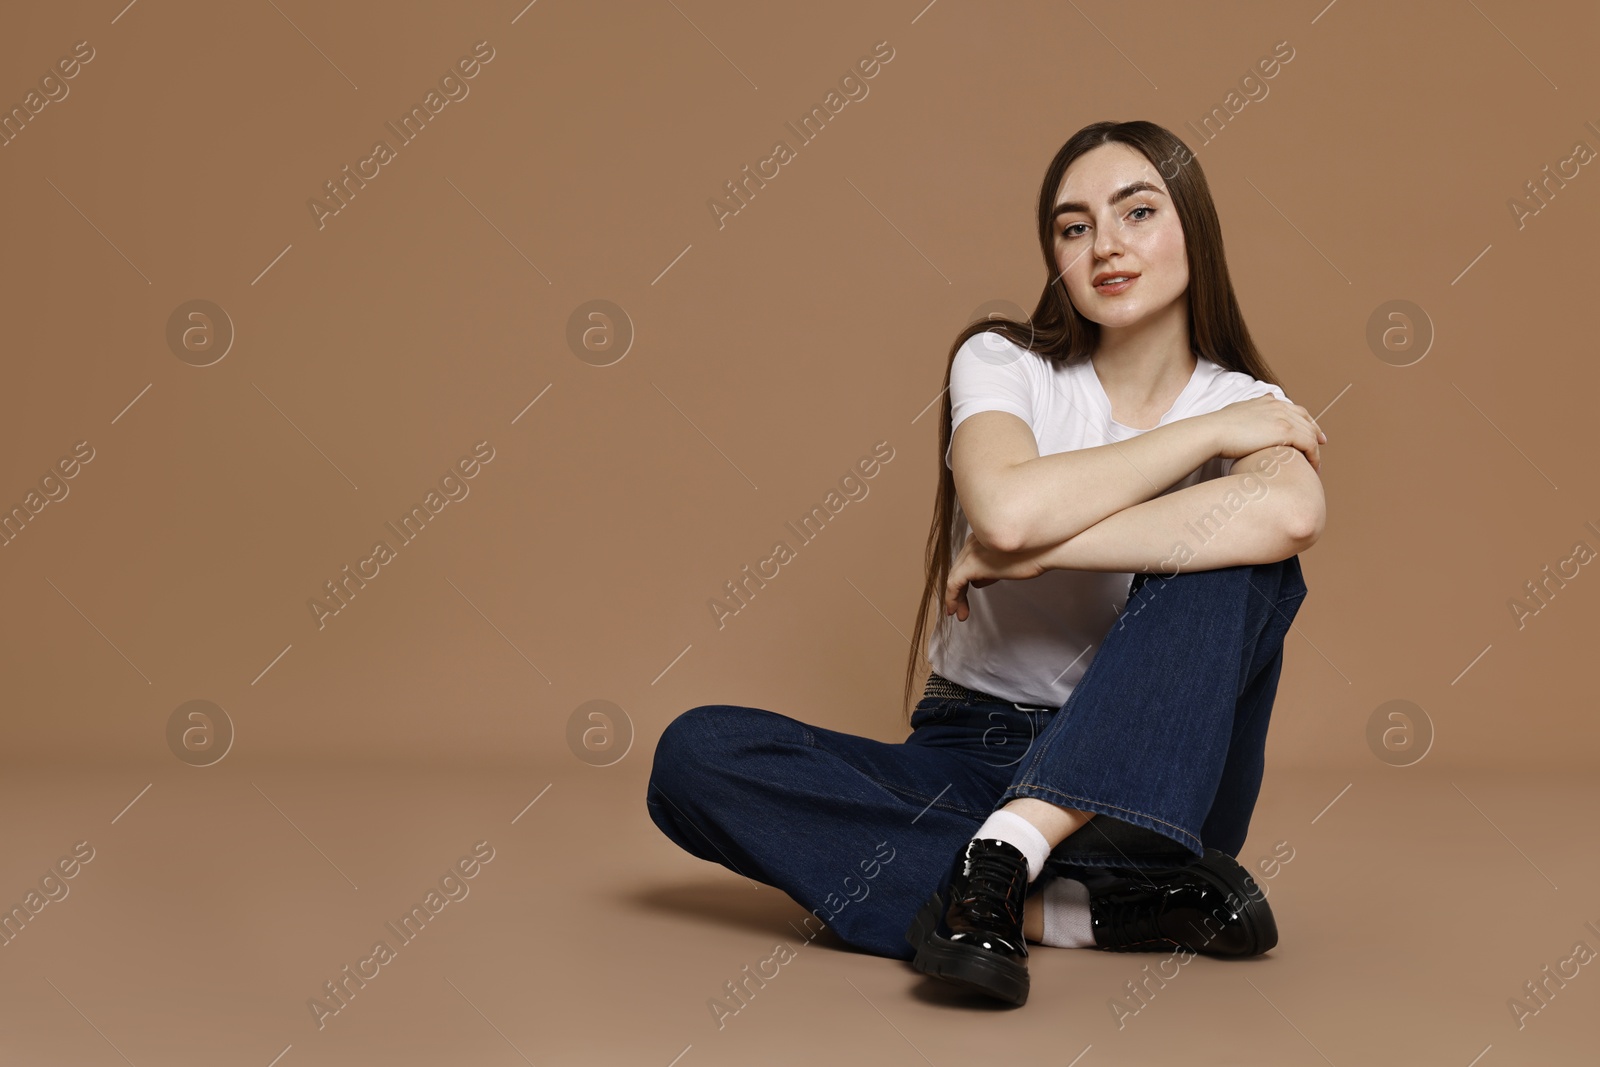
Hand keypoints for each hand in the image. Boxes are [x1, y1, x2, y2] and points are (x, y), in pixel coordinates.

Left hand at [944, 531, 1049, 621]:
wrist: (1046, 550)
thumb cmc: (1035, 554)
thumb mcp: (1008, 559)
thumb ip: (991, 568)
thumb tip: (977, 582)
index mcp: (981, 535)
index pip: (967, 559)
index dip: (965, 578)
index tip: (967, 592)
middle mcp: (973, 541)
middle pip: (959, 568)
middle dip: (959, 589)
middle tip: (960, 607)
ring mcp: (971, 552)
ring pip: (955, 577)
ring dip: (956, 597)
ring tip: (960, 613)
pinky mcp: (971, 565)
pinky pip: (954, 583)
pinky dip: (952, 598)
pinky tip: (954, 610)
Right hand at [1205, 395, 1326, 473]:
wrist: (1213, 432)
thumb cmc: (1217, 427)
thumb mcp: (1236, 411)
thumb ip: (1250, 408)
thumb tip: (1257, 402)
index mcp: (1268, 401)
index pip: (1295, 409)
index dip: (1305, 421)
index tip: (1311, 431)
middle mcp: (1278, 406)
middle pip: (1306, 420)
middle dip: (1316, 432)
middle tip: (1321, 444)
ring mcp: (1283, 418)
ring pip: (1310, 434)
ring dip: (1315, 450)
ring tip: (1315, 465)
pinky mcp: (1286, 431)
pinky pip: (1309, 445)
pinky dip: (1314, 457)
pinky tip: (1313, 468)